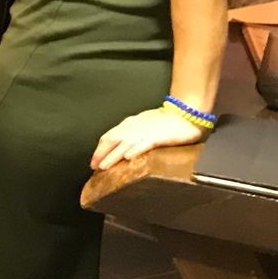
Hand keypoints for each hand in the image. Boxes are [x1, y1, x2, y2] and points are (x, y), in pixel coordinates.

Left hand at [91, 106, 208, 170]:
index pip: (109, 136)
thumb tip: (124, 146)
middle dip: (101, 153)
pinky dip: (134, 150)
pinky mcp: (158, 137)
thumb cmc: (167, 120)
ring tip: (103, 166)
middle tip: (93, 166)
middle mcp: (133, 127)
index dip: (100, 148)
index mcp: (130, 124)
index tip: (94, 160)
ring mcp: (144, 132)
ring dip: (112, 156)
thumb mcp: (144, 124)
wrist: (185, 112)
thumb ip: (133, 132)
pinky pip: (143, 144)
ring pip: (123, 145)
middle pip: (111, 140)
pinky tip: (127, 157)